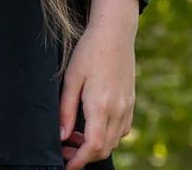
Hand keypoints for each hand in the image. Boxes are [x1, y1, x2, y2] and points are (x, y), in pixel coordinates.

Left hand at [59, 0, 137, 168]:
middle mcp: (118, 110)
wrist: (115, 33)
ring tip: (73, 137)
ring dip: (96, 146)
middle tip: (64, 151)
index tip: (67, 166)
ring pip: (114, 141)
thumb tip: (61, 136)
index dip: (79, 161)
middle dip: (85, 156)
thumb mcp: (71, 79)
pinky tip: (91, 125)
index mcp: (100, 106)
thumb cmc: (89, 53)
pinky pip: (121, 129)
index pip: (93, 146)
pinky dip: (107, 136)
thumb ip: (65, 110)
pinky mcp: (131, 102)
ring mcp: (127, 107)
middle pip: (104, 148)